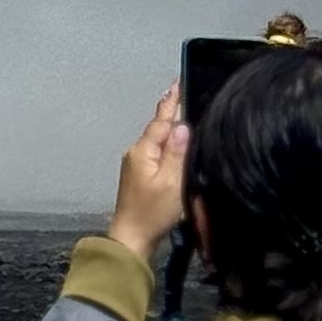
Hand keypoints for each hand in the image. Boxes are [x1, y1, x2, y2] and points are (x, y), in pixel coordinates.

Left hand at [105, 85, 188, 259]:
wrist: (133, 237)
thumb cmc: (154, 212)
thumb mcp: (172, 183)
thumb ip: (178, 154)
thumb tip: (183, 126)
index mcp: (143, 150)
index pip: (161, 121)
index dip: (172, 103)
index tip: (178, 82)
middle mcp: (137, 152)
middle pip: (159, 129)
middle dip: (172, 112)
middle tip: (187, 93)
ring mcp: (137, 164)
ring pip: (158, 141)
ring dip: (171, 129)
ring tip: (186, 113)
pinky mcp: (140, 175)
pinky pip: (157, 153)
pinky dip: (168, 145)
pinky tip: (178, 145)